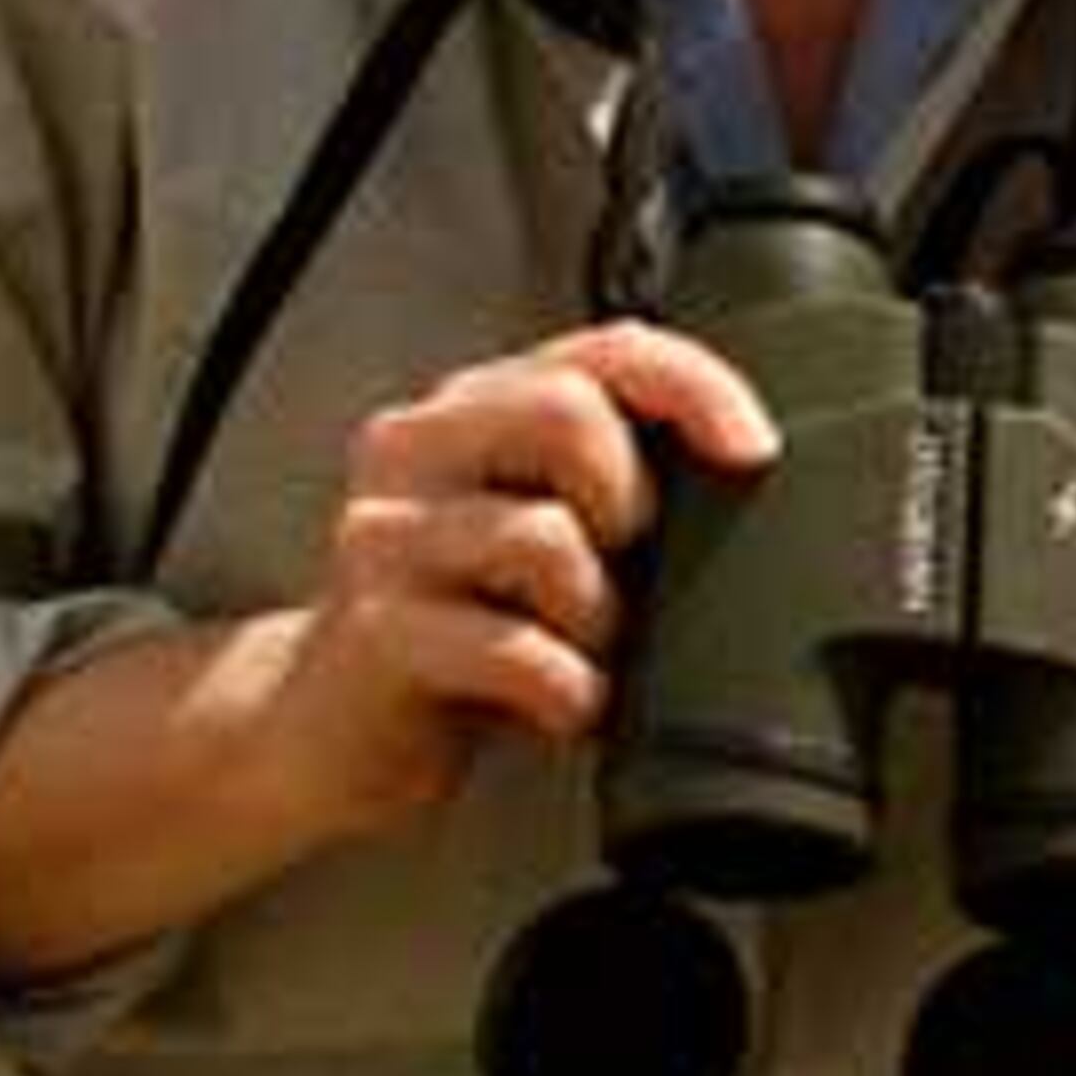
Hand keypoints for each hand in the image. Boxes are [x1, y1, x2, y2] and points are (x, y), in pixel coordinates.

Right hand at [280, 323, 777, 845]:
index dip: (695, 386)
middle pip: (567, 412)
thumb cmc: (460, 623)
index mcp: (476, 405)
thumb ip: (611, 482)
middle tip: (627, 565)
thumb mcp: (541, 531)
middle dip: (631, 499)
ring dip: (602, 616)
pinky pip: (514, 647)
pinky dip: (570, 688)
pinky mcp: (377, 625)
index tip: (754, 450)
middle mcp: (419, 445)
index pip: (605, 348)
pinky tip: (565, 704)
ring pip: (545, 538)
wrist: (321, 726)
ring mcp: (389, 532)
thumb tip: (740, 475)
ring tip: (590, 652)